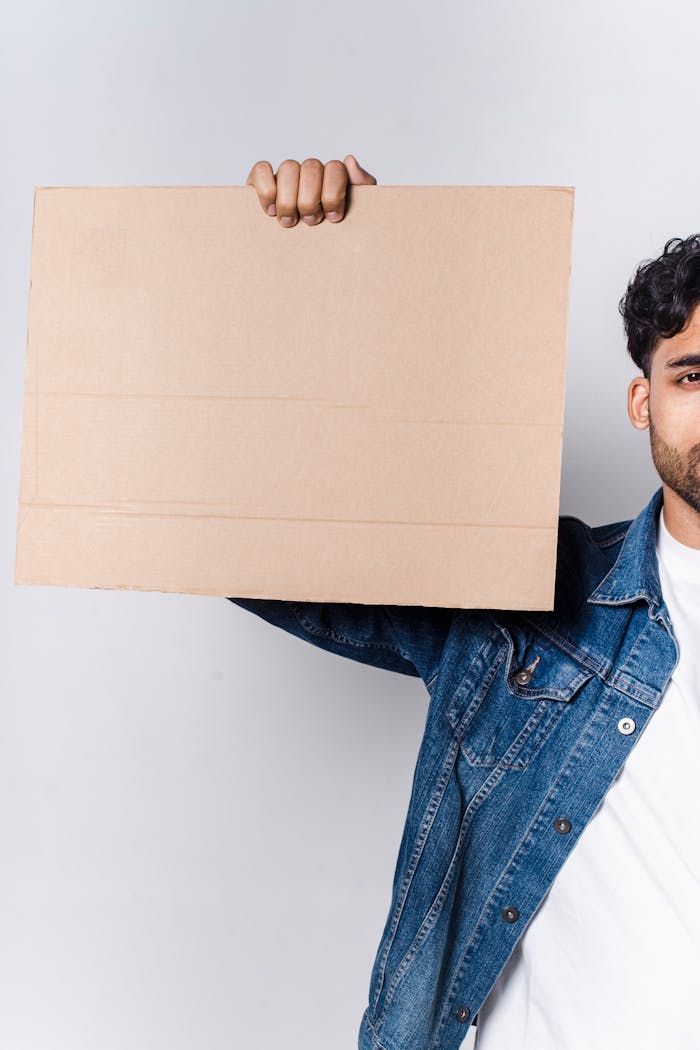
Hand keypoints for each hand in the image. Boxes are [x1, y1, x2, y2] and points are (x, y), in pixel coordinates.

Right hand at [245, 154, 376, 226]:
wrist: (304, 261)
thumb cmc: (331, 235)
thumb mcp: (355, 216)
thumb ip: (362, 188)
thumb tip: (350, 162)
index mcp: (332, 178)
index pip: (335, 168)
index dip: (334, 193)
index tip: (333, 218)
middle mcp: (309, 173)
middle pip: (311, 167)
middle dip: (311, 199)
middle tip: (310, 222)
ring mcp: (286, 176)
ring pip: (288, 168)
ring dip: (289, 198)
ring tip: (290, 221)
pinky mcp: (261, 181)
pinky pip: (262, 170)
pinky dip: (267, 189)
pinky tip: (270, 210)